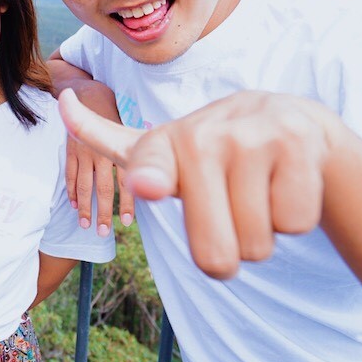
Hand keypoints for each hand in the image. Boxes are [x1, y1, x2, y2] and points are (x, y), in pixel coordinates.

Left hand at [58, 89, 344, 278]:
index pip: (150, 169)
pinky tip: (284, 181)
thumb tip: (64, 105)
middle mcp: (203, 137)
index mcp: (162, 147)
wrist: (287, 122)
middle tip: (228, 212)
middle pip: (214, 257)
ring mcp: (251, 136)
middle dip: (226, 254)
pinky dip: (294, 217)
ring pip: (257, 245)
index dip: (151, 179)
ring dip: (261, 234)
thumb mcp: (157, 149)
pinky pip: (295, 223)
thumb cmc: (210, 150)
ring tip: (255, 190)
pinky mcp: (296, 141)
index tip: (148, 183)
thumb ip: (109, 143)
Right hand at [61, 81, 132, 235]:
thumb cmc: (117, 115)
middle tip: (103, 233)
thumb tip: (164, 175)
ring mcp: (83, 153)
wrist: (90, 93)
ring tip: (85, 224)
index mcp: (120, 149)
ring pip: (83, 185)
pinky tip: (73, 205)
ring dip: (84, 207)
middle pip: (101, 188)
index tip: (127, 221)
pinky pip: (69, 174)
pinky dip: (71, 191)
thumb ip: (143, 154)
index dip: (125, 202)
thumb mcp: (132, 130)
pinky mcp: (70, 151)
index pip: (123, 181)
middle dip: (103, 212)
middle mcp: (101, 153)